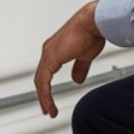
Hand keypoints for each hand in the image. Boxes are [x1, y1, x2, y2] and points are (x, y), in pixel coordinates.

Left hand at [34, 2, 104, 117]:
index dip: (46, 88)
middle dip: (43, 96)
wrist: (93, 22)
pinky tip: (50, 104)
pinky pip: (43, 81)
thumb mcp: (85, 55)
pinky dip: (45, 95)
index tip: (50, 100)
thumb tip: (76, 79)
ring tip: (49, 111)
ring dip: (44, 98)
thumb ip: (79, 68)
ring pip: (40, 82)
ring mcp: (48, 54)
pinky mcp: (51, 58)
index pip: (46, 72)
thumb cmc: (91, 32)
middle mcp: (49, 51)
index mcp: (55, 49)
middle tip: (47, 109)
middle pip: (40, 78)